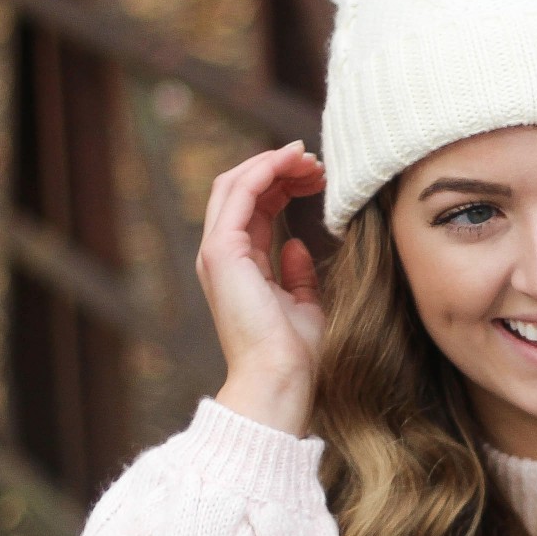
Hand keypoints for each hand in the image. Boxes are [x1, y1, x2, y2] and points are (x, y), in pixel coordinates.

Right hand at [198, 141, 326, 434]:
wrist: (280, 378)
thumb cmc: (295, 353)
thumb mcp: (303, 305)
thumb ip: (297, 274)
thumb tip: (298, 245)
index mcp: (239, 265)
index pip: (255, 206)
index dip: (284, 183)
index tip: (319, 175)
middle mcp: (222, 254)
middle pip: (242, 188)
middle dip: (279, 166)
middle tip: (317, 161)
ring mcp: (217, 251)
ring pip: (236, 183)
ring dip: (273, 162)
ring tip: (310, 157)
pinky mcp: (222, 251)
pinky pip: (239, 193)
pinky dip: (265, 169)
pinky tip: (293, 161)